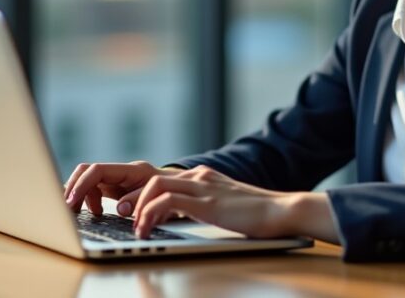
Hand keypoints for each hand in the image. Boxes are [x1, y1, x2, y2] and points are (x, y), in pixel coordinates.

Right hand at [63, 160, 170, 215]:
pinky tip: (95, 213)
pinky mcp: (115, 188)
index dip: (83, 185)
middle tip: (68, 208)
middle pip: (87, 170)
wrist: (181, 189)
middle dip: (74, 187)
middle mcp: (121, 172)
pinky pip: (94, 189)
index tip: (72, 202)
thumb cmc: (172, 193)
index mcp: (132, 170)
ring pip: (88, 180)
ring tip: (82, 213)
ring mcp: (117, 179)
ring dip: (80, 195)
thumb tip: (120, 208)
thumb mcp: (161, 198)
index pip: (98, 170)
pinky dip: (88, 200)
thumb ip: (140, 201)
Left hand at [130, 165, 298, 238]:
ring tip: (135, 227)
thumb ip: (205, 205)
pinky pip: (168, 201)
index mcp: (202, 177)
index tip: (129, 211)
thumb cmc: (257, 215)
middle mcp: (200, 177)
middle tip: (122, 216)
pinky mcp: (208, 202)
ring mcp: (204, 187)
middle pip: (152, 178)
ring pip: (155, 185)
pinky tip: (148, 228)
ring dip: (138, 207)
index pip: (161, 178)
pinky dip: (151, 214)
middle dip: (132, 197)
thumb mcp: (224, 205)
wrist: (282, 211)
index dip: (140, 193)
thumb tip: (182, 217)